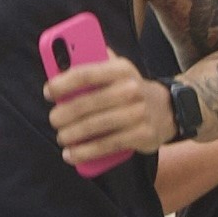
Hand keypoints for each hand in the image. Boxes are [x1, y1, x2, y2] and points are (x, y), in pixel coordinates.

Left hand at [42, 52, 169, 169]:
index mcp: (121, 69)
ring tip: (61, 137)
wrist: (169, 109)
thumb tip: (61, 62)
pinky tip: (71, 154)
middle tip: (54, 120)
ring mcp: (138, 113)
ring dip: (72, 135)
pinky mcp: (142, 135)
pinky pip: (107, 145)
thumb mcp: (118, 70)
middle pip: (88, 103)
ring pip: (95, 126)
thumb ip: (93, 63)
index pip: (86, 74)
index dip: (63, 83)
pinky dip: (85, 152)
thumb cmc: (130, 88)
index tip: (48, 92)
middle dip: (64, 114)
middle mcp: (130, 89)